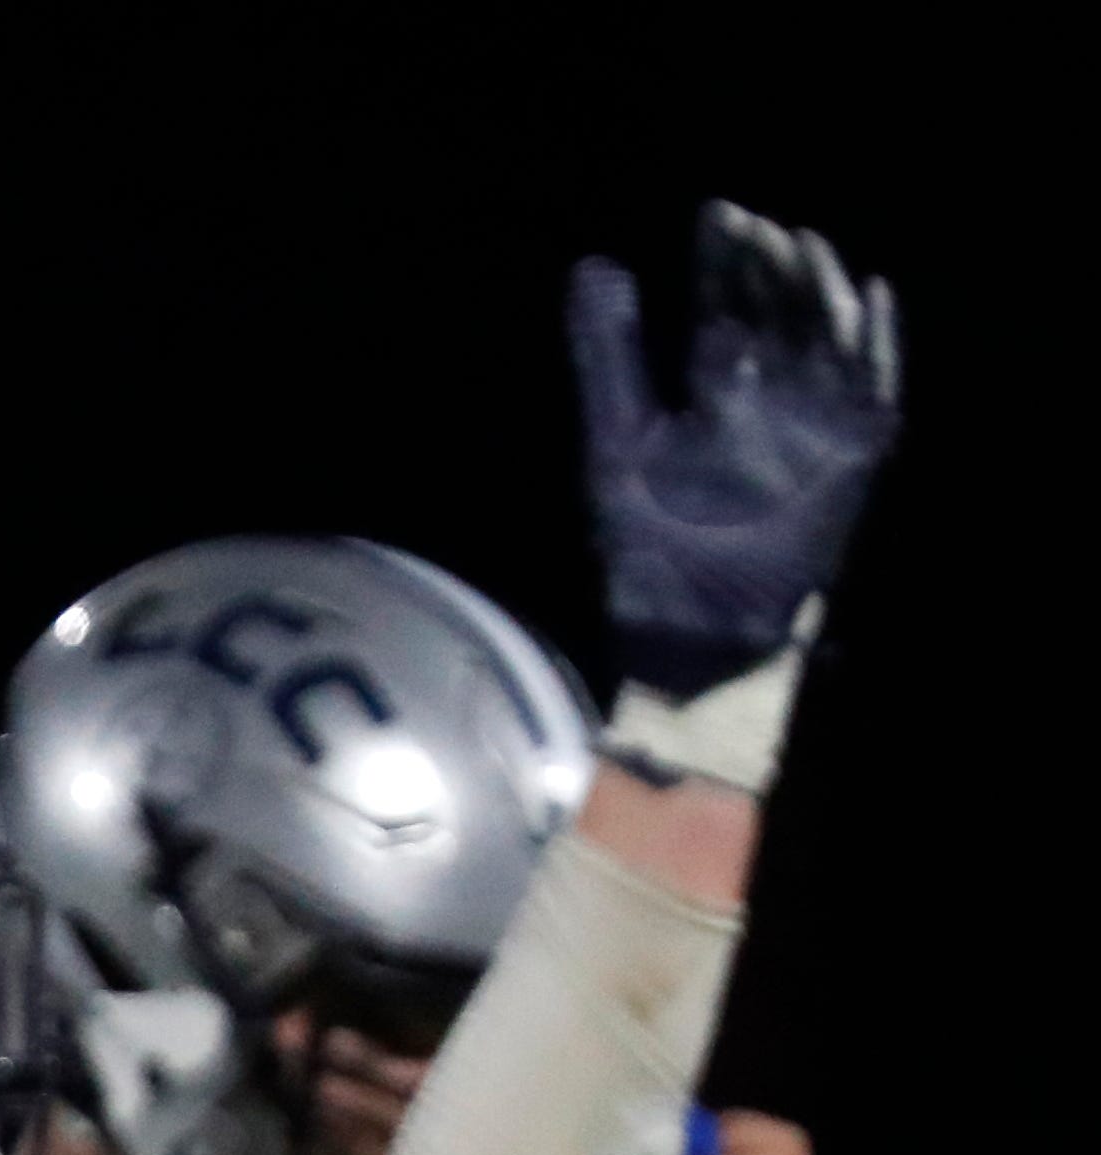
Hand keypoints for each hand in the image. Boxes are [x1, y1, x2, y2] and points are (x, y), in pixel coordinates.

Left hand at [570, 201, 900, 699]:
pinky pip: (876, 386)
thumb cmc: (648, 543)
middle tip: (752, 226)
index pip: (726, 303)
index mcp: (717, 389)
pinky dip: (877, 342)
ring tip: (799, 246)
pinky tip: (869, 295)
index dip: (723, 259)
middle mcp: (770, 397)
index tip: (714, 213)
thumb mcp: (618, 436)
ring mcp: (814, 423)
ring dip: (819, 289)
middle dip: (769, 266)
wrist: (693, 626)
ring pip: (828, 335)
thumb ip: (607, 355)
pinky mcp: (853, 456)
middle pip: (780, 309)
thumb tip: (592, 263)